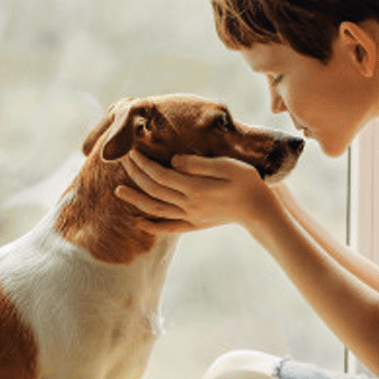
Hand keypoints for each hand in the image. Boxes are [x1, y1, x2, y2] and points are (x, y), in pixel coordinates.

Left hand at [114, 150, 278, 234]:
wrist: (260, 211)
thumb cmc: (247, 183)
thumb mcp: (227, 166)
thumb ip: (199, 164)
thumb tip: (174, 160)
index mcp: (195, 188)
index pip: (160, 174)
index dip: (143, 163)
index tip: (132, 150)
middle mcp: (189, 205)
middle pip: (154, 190)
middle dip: (136, 174)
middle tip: (122, 160)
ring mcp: (190, 217)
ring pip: (156, 209)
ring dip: (135, 199)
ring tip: (117, 191)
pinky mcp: (194, 224)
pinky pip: (168, 227)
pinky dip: (151, 225)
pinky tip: (139, 221)